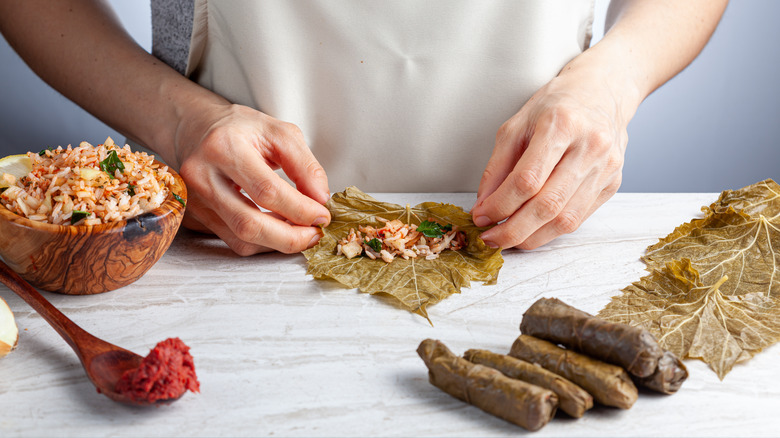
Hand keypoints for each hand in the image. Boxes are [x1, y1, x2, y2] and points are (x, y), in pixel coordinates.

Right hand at [172, 103, 330, 255]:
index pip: (267, 191)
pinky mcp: (194, 216)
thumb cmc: (241, 130)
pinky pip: (233, 241)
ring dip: (278, 243)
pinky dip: (262, 242)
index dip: (300, 209)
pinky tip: (278, 230)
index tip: (322, 215)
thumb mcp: (280, 133)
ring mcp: (193, 199)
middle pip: (249, 224)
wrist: (197, 129)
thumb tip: (321, 200)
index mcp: (224, 147)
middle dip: (290, 237)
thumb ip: (305, 166)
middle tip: (314, 235)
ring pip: (240, 239)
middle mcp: (201, 175)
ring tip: (300, 232)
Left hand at [470, 67, 630, 249]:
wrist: (603, 92)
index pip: (527, 180)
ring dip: (531, 237)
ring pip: (566, 219)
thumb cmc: (556, 106)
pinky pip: (579, 218)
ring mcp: (605, 168)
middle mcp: (589, 147)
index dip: (500, 205)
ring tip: (508, 240)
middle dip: (513, 230)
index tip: (481, 217)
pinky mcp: (612, 184)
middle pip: (547, 205)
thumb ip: (497, 166)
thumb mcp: (516, 125)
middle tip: (490, 239)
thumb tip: (483, 205)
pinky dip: (551, 231)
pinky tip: (532, 230)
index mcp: (561, 125)